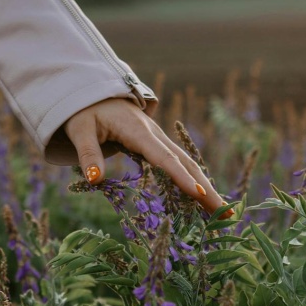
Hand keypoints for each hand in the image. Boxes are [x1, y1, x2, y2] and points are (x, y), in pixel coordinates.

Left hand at [63, 98, 231, 216]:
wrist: (92, 93)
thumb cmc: (85, 112)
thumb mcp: (80, 131)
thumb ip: (87, 154)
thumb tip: (95, 179)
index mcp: (138, 131)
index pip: (164, 157)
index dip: (181, 177)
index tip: (199, 194)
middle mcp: (154, 134)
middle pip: (185, 162)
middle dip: (206, 188)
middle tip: (225, 213)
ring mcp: (158, 139)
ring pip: (187, 163)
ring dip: (205, 186)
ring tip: (223, 212)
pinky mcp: (157, 144)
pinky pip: (179, 164)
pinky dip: (194, 181)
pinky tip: (203, 199)